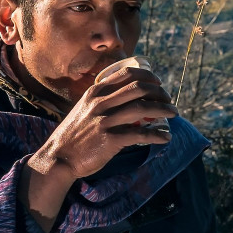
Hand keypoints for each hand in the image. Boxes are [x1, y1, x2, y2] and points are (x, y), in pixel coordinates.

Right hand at [23, 66, 176, 230]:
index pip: (127, 74)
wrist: (59, 158)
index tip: (158, 82)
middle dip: (159, 92)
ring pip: (142, 108)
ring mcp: (105, 121)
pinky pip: (140, 134)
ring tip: (174, 113)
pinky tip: (165, 138)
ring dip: (163, 109)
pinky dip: (156, 135)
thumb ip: (102, 101)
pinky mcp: (110, 140)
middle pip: (139, 88)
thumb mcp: (84, 109)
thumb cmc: (74, 135)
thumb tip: (127, 98)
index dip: (148, 76)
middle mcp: (100, 103)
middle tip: (169, 99)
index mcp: (95, 92)